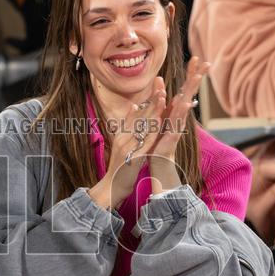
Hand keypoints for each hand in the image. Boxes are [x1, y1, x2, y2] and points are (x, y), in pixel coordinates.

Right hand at [89, 84, 173, 208]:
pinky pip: (144, 142)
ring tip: (162, 100)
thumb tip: (131, 110)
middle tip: (161, 90)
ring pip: (142, 126)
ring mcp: (127, 147)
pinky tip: (159, 123)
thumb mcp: (121, 146)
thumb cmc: (119, 168)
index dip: (144, 103)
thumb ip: (125, 129)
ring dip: (153, 112)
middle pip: (138, 117)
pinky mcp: (133, 157)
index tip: (154, 91)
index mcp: (120, 135)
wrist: (112, 186)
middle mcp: (122, 139)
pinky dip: (152, 131)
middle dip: (151, 104)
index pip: (133, 116)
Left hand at [148, 58, 205, 160]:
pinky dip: (182, 111)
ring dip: (192, 90)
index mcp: (177, 107)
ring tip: (198, 78)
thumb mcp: (158, 111)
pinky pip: (179, 120)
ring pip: (187, 103)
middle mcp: (181, 113)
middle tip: (206, 63)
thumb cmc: (160, 134)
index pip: (186, 86)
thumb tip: (158, 78)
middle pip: (190, 91)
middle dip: (197, 77)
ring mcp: (179, 122)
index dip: (191, 73)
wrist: (158, 156)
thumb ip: (158, 95)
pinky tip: (186, 103)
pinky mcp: (174, 132)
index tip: (196, 58)